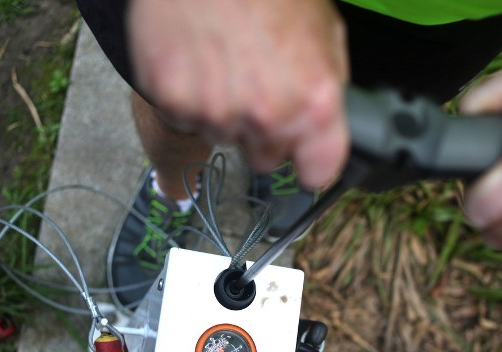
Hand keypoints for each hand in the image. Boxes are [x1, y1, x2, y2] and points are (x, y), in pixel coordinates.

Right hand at [127, 0, 348, 187]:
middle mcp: (269, 115)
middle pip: (266, 158)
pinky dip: (187, 95)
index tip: (302, 158)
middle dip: (262, 132)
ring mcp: (218, 112)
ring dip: (223, 109)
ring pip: (222, 136)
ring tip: (222, 57)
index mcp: (315, 101)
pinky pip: (185, 116)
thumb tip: (323, 122)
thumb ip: (326, 86)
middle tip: (253, 84)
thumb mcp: (324, 29)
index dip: (308, 163)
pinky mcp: (175, 101)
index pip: (318, 172)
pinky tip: (196, 57)